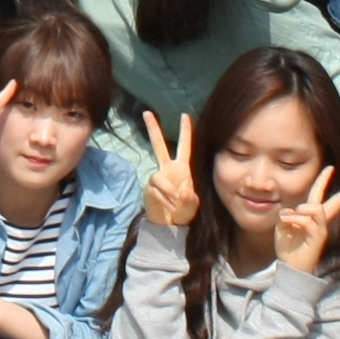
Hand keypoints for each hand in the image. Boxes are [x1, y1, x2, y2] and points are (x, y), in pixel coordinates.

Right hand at [136, 113, 198, 229]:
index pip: (184, 146)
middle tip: (147, 113)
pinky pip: (156, 190)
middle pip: (158, 145)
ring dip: (168, 191)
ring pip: (159, 177)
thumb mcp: (193, 205)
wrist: (170, 226)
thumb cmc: (184, 211)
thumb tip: (182, 192)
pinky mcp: (149, 189)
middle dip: (153, 129)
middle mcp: (168, 169)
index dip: (186, 132)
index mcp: (182, 168)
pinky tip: (169, 207)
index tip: (186, 115)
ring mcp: (157, 178)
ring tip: (175, 203)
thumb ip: (190, 199)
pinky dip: (164, 199)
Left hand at [270, 165, 339, 276]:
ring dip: (300, 210)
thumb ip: (287, 214)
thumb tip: (291, 210)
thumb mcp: (282, 225)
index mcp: (312, 216)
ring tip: (289, 218)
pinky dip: (295, 219)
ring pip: (316, 207)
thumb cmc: (288, 247)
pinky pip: (308, 220)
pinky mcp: (319, 237)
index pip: (320, 195)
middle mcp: (320, 221)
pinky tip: (287, 223)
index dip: (324, 180)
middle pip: (338, 202)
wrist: (290, 268)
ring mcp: (322, 229)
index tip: (331, 167)